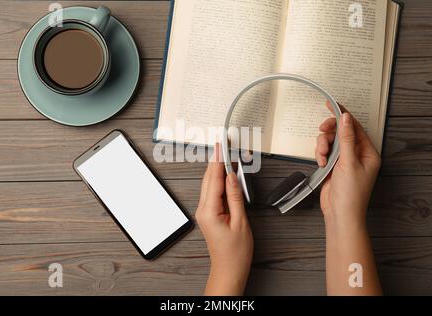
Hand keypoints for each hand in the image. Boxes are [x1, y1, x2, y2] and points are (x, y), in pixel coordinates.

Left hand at [195, 144, 253, 295]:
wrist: (228, 268)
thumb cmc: (235, 251)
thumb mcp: (240, 222)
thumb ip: (235, 197)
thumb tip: (231, 177)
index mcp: (209, 211)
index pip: (213, 180)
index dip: (218, 161)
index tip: (221, 146)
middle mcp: (203, 210)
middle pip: (208, 179)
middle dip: (216, 161)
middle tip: (223, 145)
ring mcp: (204, 212)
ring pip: (209, 185)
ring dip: (216, 170)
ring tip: (224, 155)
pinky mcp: (208, 214)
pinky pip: (212, 193)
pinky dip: (218, 181)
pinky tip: (224, 175)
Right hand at [315, 103, 380, 230]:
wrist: (340, 213)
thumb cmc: (350, 193)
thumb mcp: (348, 162)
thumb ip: (346, 138)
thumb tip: (346, 118)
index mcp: (368, 152)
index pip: (355, 127)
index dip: (342, 115)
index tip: (330, 105)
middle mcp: (357, 154)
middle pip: (340, 132)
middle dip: (329, 133)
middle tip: (322, 130)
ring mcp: (344, 160)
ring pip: (330, 142)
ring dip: (323, 146)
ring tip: (322, 157)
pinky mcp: (334, 166)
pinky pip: (325, 152)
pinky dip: (320, 155)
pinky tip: (321, 163)